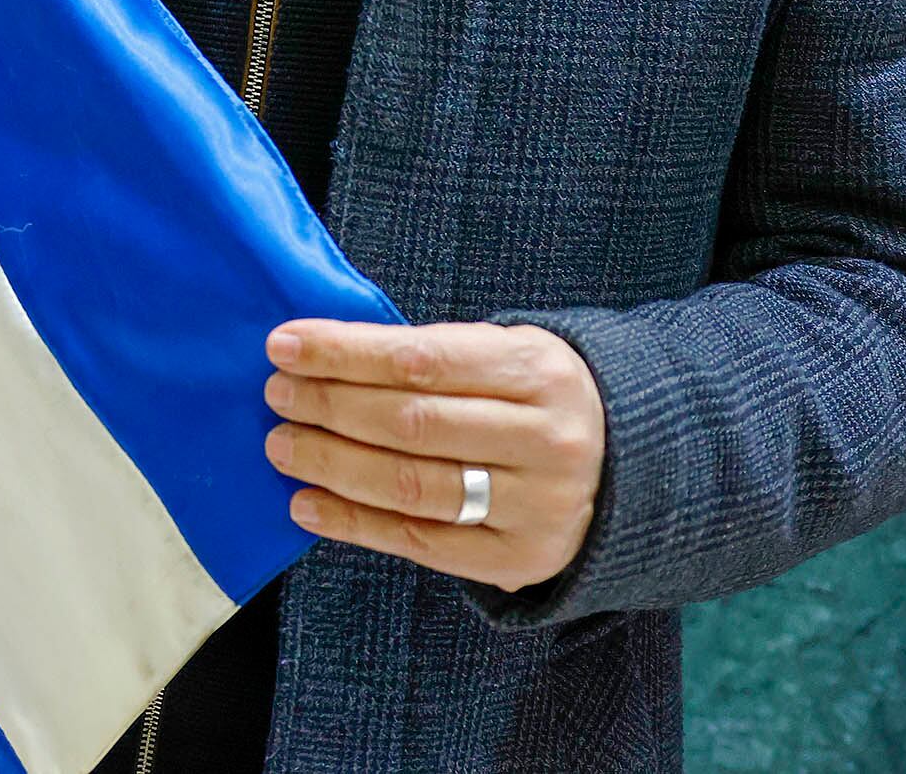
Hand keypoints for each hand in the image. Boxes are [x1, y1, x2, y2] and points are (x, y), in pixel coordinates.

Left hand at [263, 319, 603, 591]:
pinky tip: (306, 504)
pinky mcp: (518, 559)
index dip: (344, 352)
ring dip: (332, 464)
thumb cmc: (536, 399)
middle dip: (329, 406)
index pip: (421, 358)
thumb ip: (432, 356)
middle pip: (412, 423)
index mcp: (537, 371)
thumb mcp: (507, 353)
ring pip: (411, 485)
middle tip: (276, 396)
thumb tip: (322, 355)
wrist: (629, 469)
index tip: (284, 344)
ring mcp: (535, 506)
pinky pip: (420, 541)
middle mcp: (544, 440)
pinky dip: (353, 523)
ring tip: (282, 445)